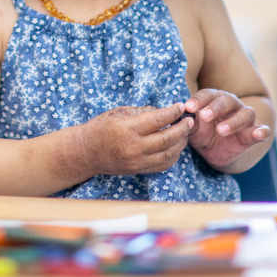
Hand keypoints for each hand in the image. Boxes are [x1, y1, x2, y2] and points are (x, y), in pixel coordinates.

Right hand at [75, 104, 193, 176]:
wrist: (87, 152)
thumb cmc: (101, 128)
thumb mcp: (118, 113)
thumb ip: (141, 112)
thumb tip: (163, 111)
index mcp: (128, 129)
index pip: (157, 119)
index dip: (172, 112)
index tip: (181, 106)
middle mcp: (134, 147)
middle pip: (166, 139)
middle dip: (182, 129)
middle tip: (189, 121)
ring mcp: (137, 161)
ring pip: (168, 154)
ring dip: (181, 143)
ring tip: (185, 133)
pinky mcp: (138, 170)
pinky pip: (162, 165)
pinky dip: (173, 156)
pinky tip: (176, 147)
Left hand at [184, 89, 272, 169]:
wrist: (215, 151)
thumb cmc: (202, 133)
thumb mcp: (193, 129)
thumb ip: (190, 122)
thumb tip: (181, 116)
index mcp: (214, 99)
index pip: (208, 95)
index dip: (199, 100)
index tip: (188, 107)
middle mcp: (232, 105)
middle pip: (227, 101)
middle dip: (215, 107)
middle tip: (204, 116)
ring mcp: (245, 118)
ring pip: (246, 114)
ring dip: (234, 121)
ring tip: (221, 131)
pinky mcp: (253, 134)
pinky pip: (262, 130)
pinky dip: (262, 131)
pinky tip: (259, 134)